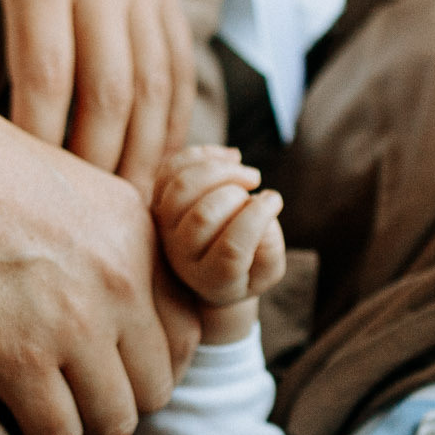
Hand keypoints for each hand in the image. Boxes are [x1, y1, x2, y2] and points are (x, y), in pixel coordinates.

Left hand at [0, 0, 194, 193]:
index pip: (48, 76)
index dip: (41, 142)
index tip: (28, 192)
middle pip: (111, 93)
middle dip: (99, 166)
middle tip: (85, 225)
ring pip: (156, 84)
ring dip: (147, 154)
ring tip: (133, 212)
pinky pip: (180, 61)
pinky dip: (176, 116)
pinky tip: (164, 159)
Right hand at [0, 76, 201, 434]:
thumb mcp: (76, 189)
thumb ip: (116, 244)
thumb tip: (134, 302)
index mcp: (140, 237)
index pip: (189, 333)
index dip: (155, 357)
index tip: (120, 359)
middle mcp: (121, 281)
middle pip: (157, 385)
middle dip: (121, 392)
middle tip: (81, 384)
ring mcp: (74, 322)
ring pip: (115, 419)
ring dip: (84, 417)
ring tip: (51, 397)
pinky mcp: (18, 356)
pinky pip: (57, 432)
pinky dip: (40, 428)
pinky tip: (16, 402)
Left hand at [154, 145, 284, 343]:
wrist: (209, 268)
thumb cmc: (244, 268)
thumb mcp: (265, 272)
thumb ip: (270, 250)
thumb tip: (263, 206)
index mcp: (211, 279)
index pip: (231, 249)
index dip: (257, 220)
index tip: (275, 200)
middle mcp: (180, 254)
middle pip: (203, 217)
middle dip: (238, 195)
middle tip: (256, 192)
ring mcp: (165, 226)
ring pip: (183, 187)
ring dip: (220, 170)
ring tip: (248, 175)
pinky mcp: (159, 200)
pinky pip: (173, 167)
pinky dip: (204, 154)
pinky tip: (232, 159)